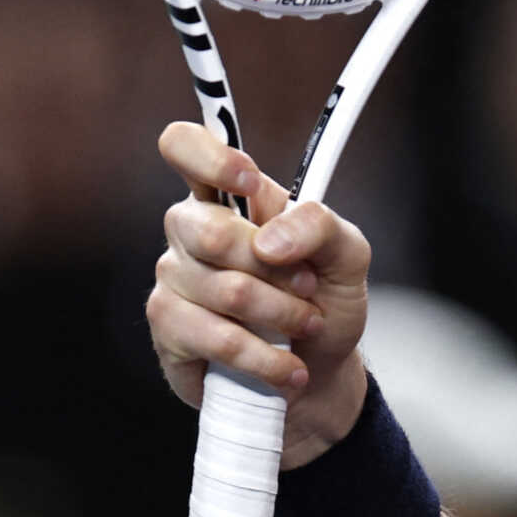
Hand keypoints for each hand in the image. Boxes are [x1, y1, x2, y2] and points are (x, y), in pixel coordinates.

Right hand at [147, 121, 372, 467]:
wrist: (319, 369)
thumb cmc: (325, 300)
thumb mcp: (348, 255)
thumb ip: (320, 226)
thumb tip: (269, 240)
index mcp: (230, 194)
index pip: (185, 147)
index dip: (210, 158)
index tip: (250, 184)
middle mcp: (192, 229)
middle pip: (209, 230)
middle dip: (277, 269)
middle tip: (308, 287)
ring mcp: (174, 278)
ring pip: (224, 290)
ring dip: (283, 316)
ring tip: (304, 325)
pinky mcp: (169, 328)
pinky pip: (214, 337)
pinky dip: (264, 356)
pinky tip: (285, 365)